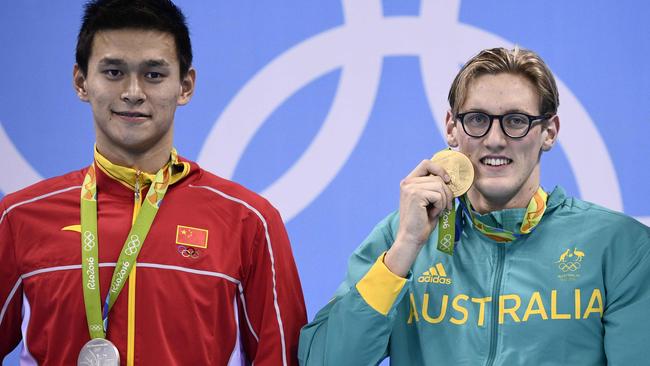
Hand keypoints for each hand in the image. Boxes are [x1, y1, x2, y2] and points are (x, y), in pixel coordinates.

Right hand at [384, 160, 453, 276]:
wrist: (412, 237)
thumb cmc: (422, 221)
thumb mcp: (429, 200)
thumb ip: (434, 187)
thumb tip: (450, 178)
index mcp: (409, 181)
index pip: (426, 163)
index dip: (440, 169)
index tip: (447, 181)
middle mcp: (407, 182)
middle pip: (437, 177)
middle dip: (447, 192)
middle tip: (445, 206)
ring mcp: (410, 188)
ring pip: (440, 186)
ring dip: (443, 201)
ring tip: (436, 211)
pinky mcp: (415, 195)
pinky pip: (438, 196)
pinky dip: (440, 207)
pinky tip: (431, 214)